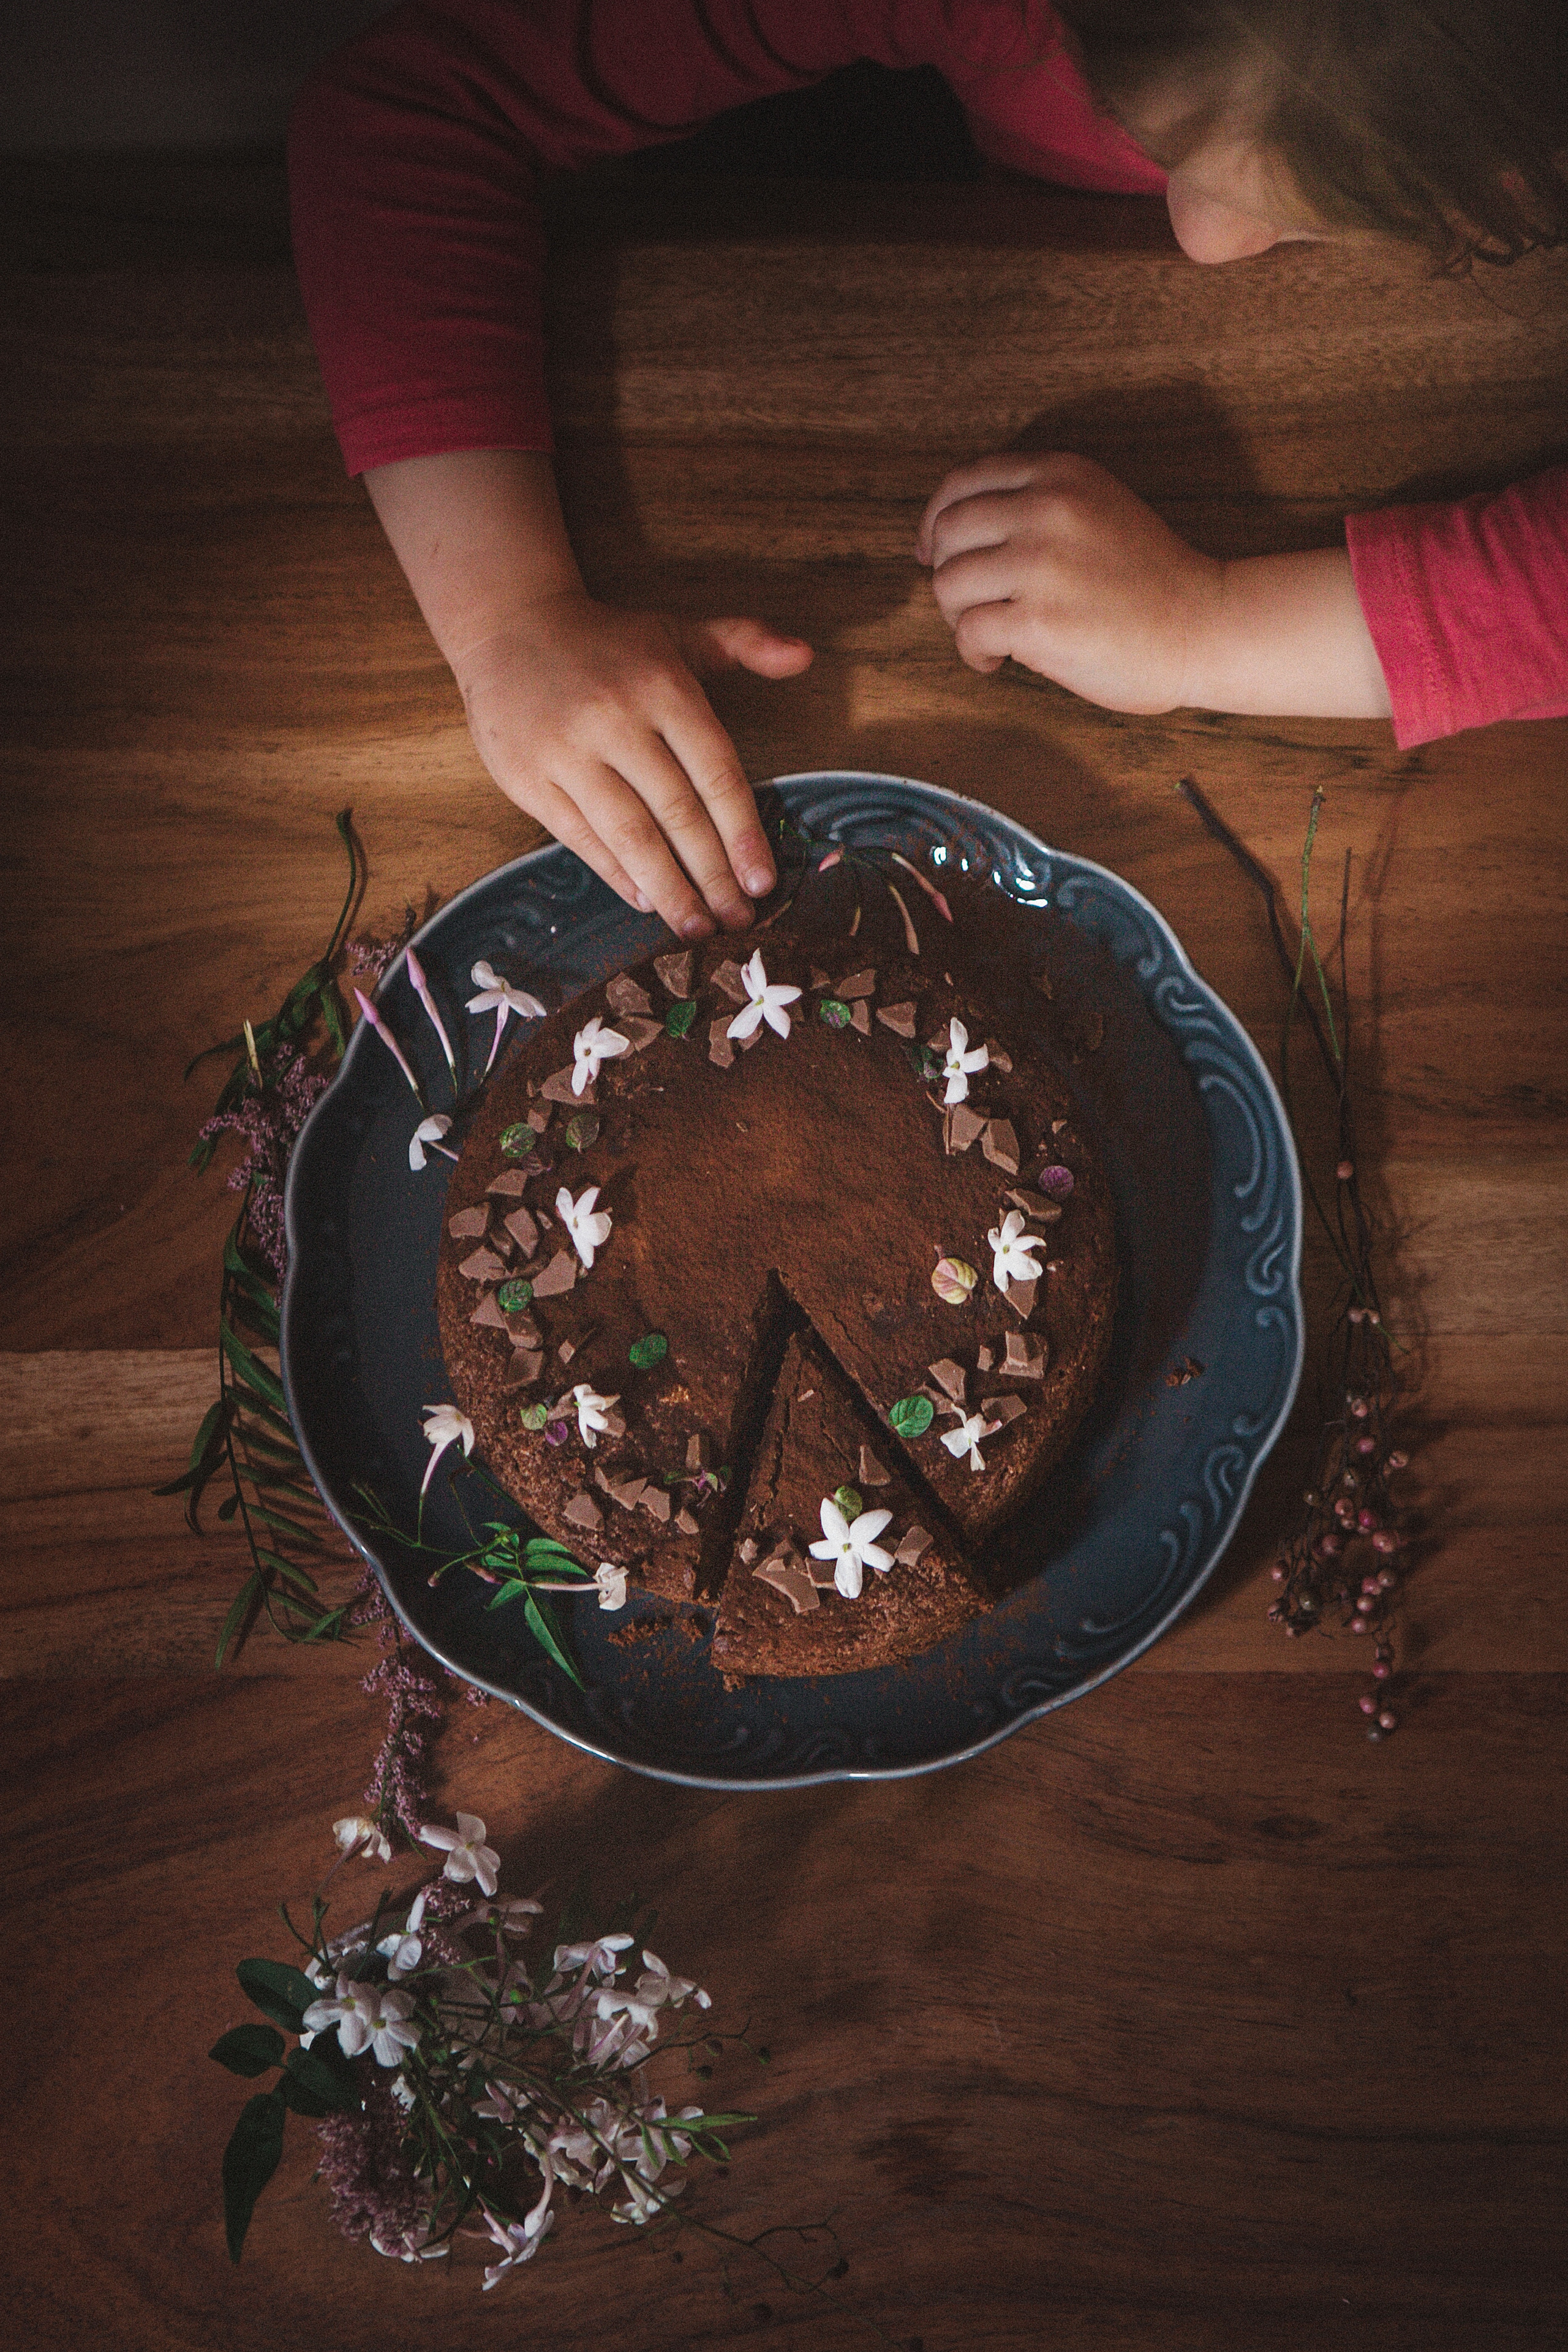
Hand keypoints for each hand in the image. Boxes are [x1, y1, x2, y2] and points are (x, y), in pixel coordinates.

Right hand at [456, 595, 812, 938]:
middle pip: (677, 814)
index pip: (716, 774)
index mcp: (662, 688)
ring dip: (668, 890)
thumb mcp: (676, 632)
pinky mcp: (528, 778)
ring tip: (695, 926)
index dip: (743, 834)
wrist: (505, 624)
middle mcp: (616, 721)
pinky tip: (646, 900)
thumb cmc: (606, 644)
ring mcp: (567, 752)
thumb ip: (745, 642)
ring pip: (629, 835)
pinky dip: (615, 873)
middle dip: (712, 876)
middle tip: (737, 920)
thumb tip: (805, 655)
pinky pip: (580, 837)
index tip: (762, 882)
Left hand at [916, 451, 1218, 713]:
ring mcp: (1041, 564)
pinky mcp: (1038, 621)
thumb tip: (953, 530)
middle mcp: (1046, 508)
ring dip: (958, 617)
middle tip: (972, 605)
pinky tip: (997, 661)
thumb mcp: (1097, 506)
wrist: (1202, 626)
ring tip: (990, 635)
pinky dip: (974, 653)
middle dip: (948, 574)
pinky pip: (968, 632)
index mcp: (1059, 474)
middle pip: (948, 533)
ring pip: (949, 584)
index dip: (936, 521)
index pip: (963, 484)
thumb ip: (1038, 501)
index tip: (932, 552)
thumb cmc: (1148, 578)